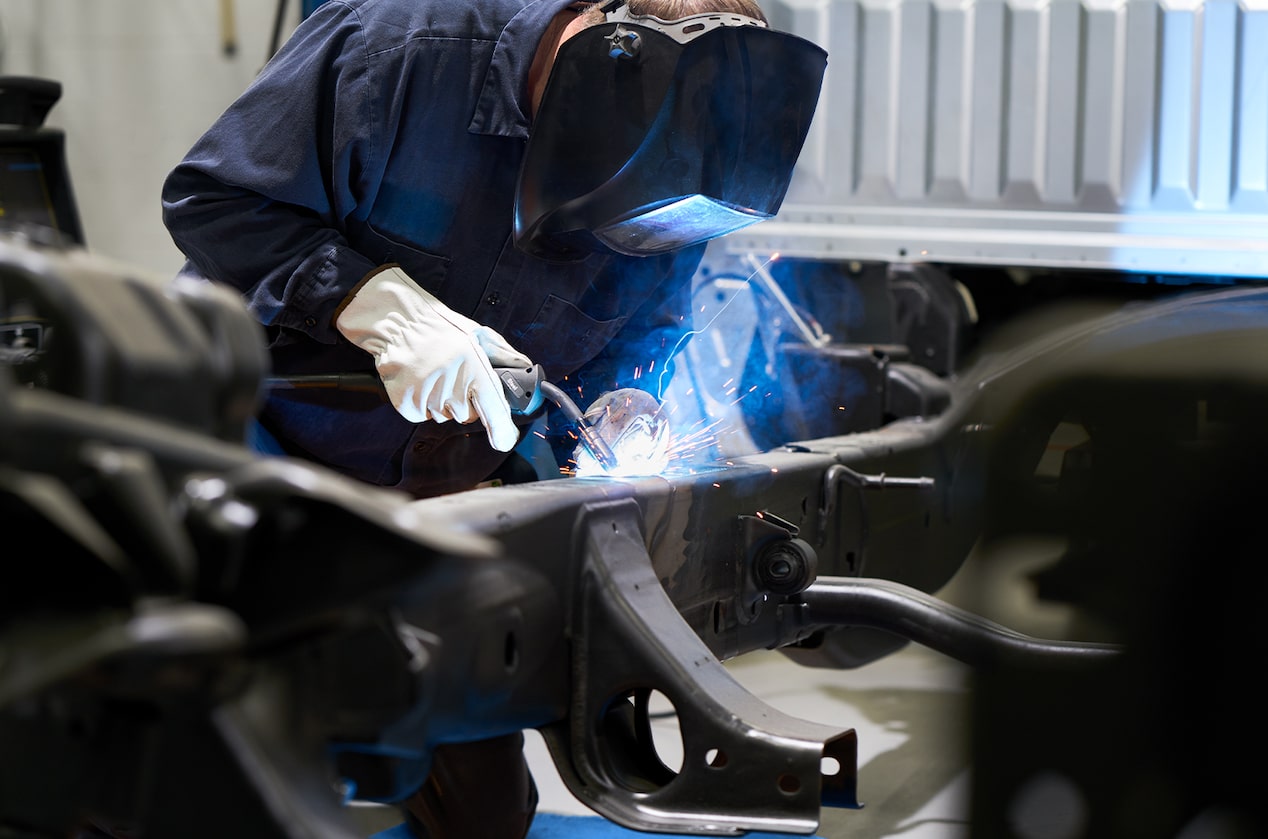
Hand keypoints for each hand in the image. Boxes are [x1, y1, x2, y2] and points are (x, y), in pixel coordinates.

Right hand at [335, 266, 531, 451]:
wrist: (398, 323)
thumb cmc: (440, 327)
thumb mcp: (478, 334)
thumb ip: (503, 354)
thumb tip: (525, 367)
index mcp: (474, 369)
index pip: (494, 410)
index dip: (502, 430)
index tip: (505, 440)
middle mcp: (451, 387)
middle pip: (467, 416)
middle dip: (466, 402)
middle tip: (456, 378)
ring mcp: (427, 397)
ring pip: (445, 416)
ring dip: (443, 403)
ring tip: (435, 375)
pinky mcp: (406, 404)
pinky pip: (423, 416)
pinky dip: (423, 405)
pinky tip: (421, 382)